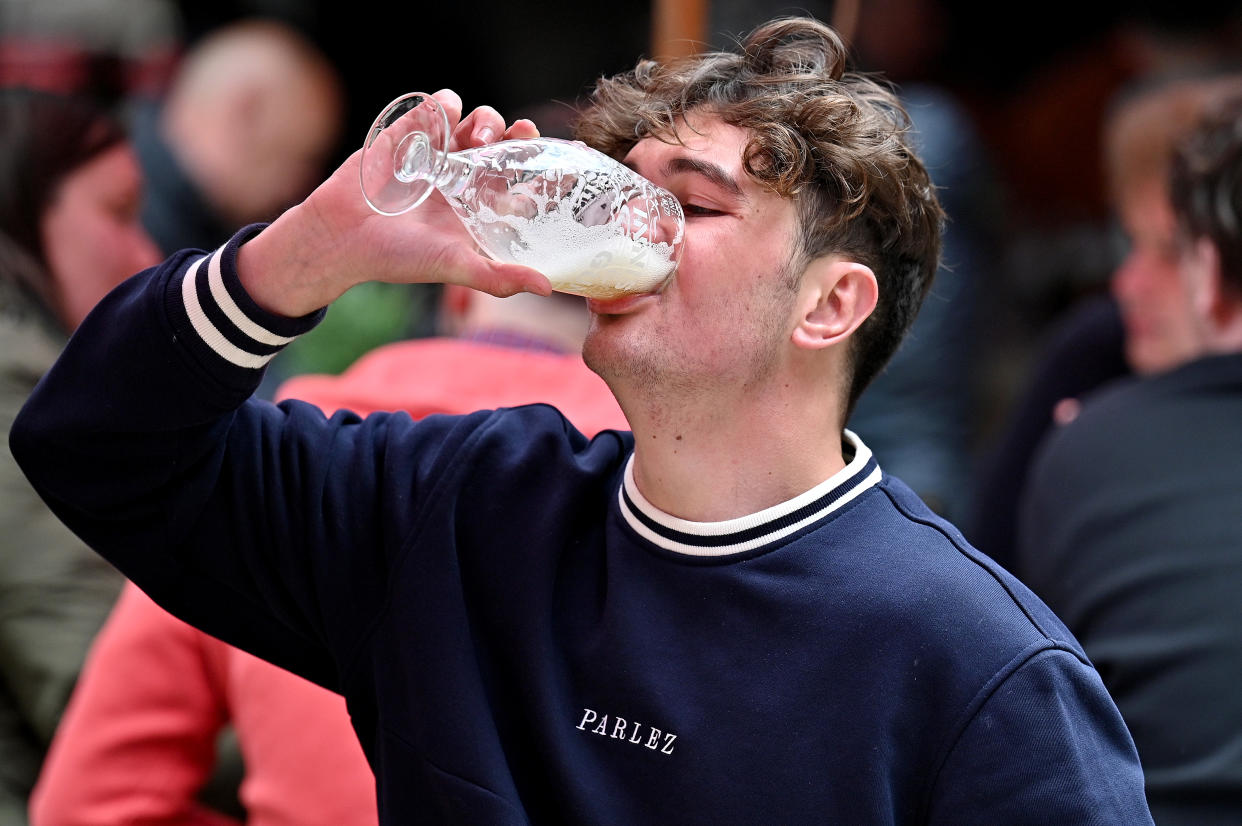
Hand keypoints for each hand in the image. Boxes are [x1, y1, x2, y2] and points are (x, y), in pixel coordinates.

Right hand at [238, 90, 550, 316]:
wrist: (341, 236)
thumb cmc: (398, 258)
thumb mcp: (454, 266)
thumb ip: (499, 276)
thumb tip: (546, 287)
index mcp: (481, 208)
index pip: (523, 183)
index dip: (543, 169)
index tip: (565, 159)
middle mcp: (465, 180)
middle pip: (505, 146)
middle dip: (518, 134)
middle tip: (522, 132)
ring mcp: (439, 155)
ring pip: (477, 123)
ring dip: (485, 122)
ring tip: (477, 136)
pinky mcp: (411, 135)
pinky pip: (437, 108)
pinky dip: (445, 104)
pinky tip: (446, 113)